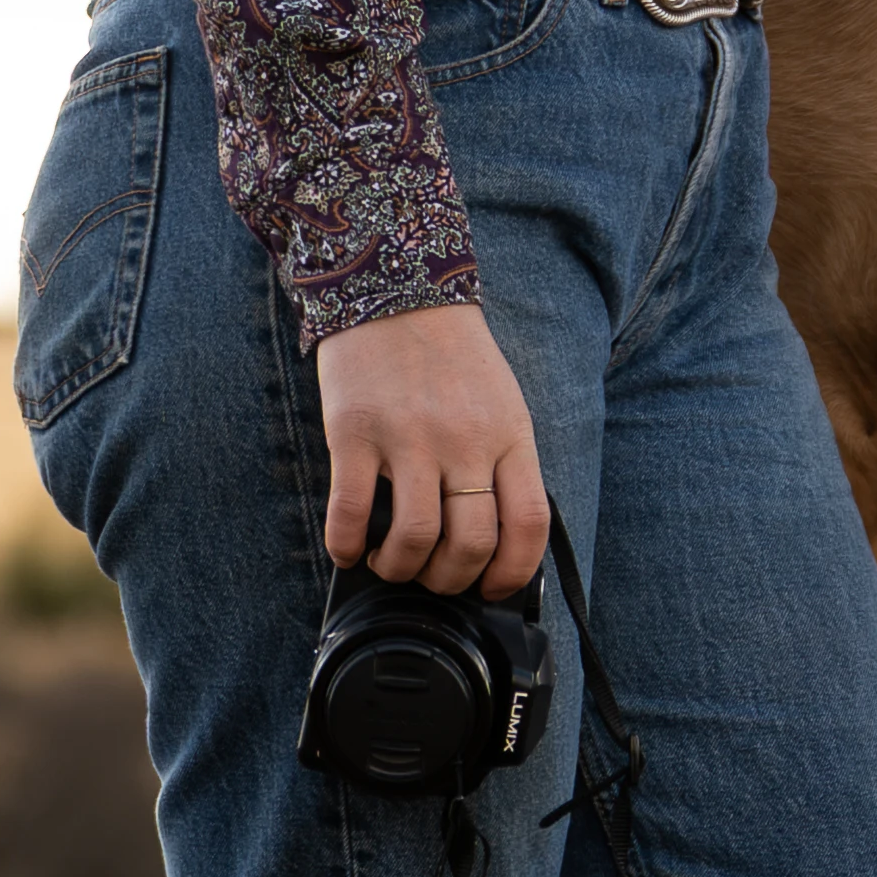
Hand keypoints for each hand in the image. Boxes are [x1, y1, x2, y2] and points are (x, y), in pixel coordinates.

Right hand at [313, 302, 548, 595]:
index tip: (493, 588)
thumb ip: (503, 461)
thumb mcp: (501, 403)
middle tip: (433, 576)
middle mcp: (464, 441)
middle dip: (451, 579)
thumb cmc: (451, 355)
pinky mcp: (355, 434)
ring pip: (415, 540)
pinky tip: (348, 550)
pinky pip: (352, 514)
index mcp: (509, 435)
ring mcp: (408, 438)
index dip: (513, 571)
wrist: (393, 288)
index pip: (528, 524)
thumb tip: (496, 535)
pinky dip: (347, 547)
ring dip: (401, 569)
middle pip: (470, 543)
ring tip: (391, 564)